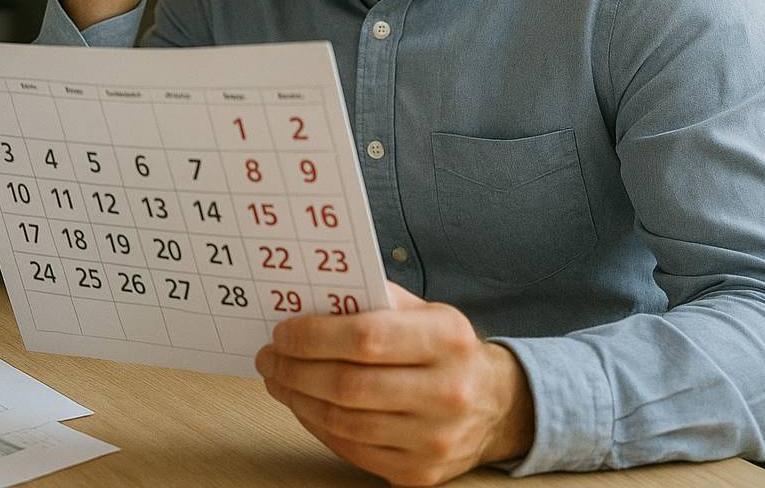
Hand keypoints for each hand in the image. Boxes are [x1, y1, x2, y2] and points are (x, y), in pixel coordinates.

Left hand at [255, 283, 534, 485]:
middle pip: (350, 385)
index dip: (315, 337)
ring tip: (279, 380)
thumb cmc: (446, 350)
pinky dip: (318, 426)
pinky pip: (353, 450)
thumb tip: (314, 294)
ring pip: (345, 422)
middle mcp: (448, 392)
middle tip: (269, 357)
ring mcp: (435, 439)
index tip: (282, 332)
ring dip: (299, 400)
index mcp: (448, 339)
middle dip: (296, 370)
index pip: (367, 337)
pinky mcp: (419, 472)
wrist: (495, 405)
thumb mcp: (425, 311)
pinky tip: (304, 405)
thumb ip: (376, 299)